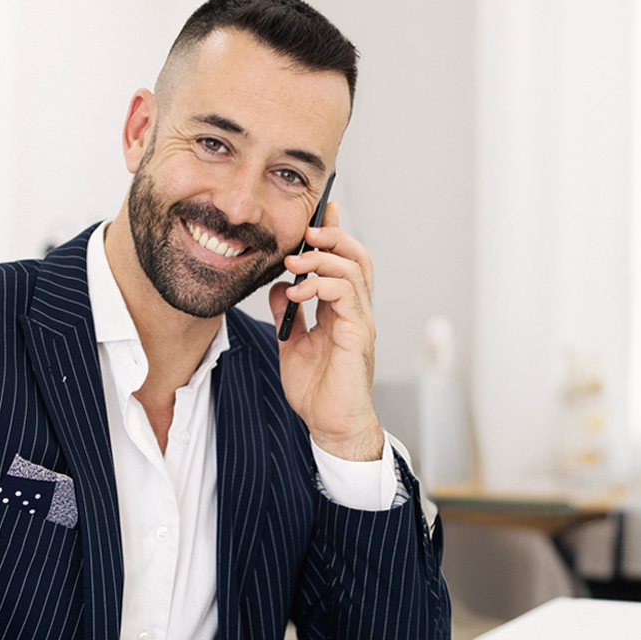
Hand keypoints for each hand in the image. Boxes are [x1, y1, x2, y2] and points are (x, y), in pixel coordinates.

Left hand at [268, 203, 384, 462]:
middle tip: (305, 231)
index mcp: (342, 311)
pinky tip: (299, 290)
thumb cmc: (318, 391)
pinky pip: (346, 296)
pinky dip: (321, 285)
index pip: (343, 262)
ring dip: (321, 259)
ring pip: (353, 270)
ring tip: (294, 262)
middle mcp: (356, 311)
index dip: (333, 235)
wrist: (331, 426)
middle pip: (356, 257)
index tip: (320, 213)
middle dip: (332, 237)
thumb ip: (290, 314)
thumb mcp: (293, 344)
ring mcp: (360, 321)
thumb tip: (280, 287)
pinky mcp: (358, 335)